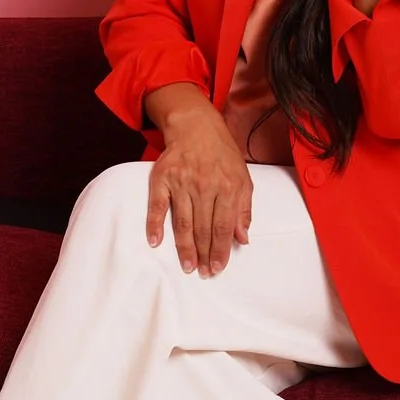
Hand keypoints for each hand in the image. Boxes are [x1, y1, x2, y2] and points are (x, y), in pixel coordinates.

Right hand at [145, 107, 252, 276]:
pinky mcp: (162, 178)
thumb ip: (244, 209)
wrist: (196, 126)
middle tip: (203, 273)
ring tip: (188, 266)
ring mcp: (182, 181)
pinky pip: (157, 205)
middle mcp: (205, 185)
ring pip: (183, 222)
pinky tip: (155, 242)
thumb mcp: (243, 178)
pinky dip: (154, 224)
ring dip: (185, 247)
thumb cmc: (222, 155)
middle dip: (204, 254)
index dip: (220, 250)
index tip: (218, 267)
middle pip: (204, 228)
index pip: (224, 226)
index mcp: (228, 186)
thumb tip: (242, 238)